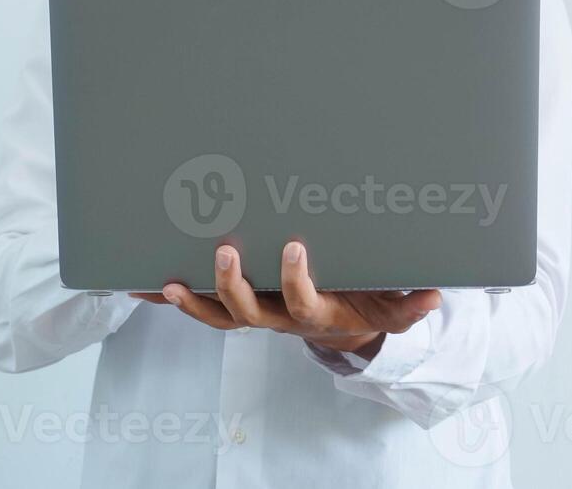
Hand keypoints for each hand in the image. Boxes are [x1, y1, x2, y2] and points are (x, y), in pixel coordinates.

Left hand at [131, 241, 441, 356]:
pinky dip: (169, 299)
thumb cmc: (367, 302)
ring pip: (217, 315)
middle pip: (247, 312)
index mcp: (316, 312)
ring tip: (166, 283)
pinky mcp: (235, 305)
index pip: (302, 301)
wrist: (346, 323)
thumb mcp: (392, 305)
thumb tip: (436, 296)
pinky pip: (198, 306)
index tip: (294, 248)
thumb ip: (410, 304)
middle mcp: (278, 317)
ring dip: (191, 301)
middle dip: (232, 285)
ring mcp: (253, 312)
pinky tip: (135, 283)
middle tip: (224, 252)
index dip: (295, 280)